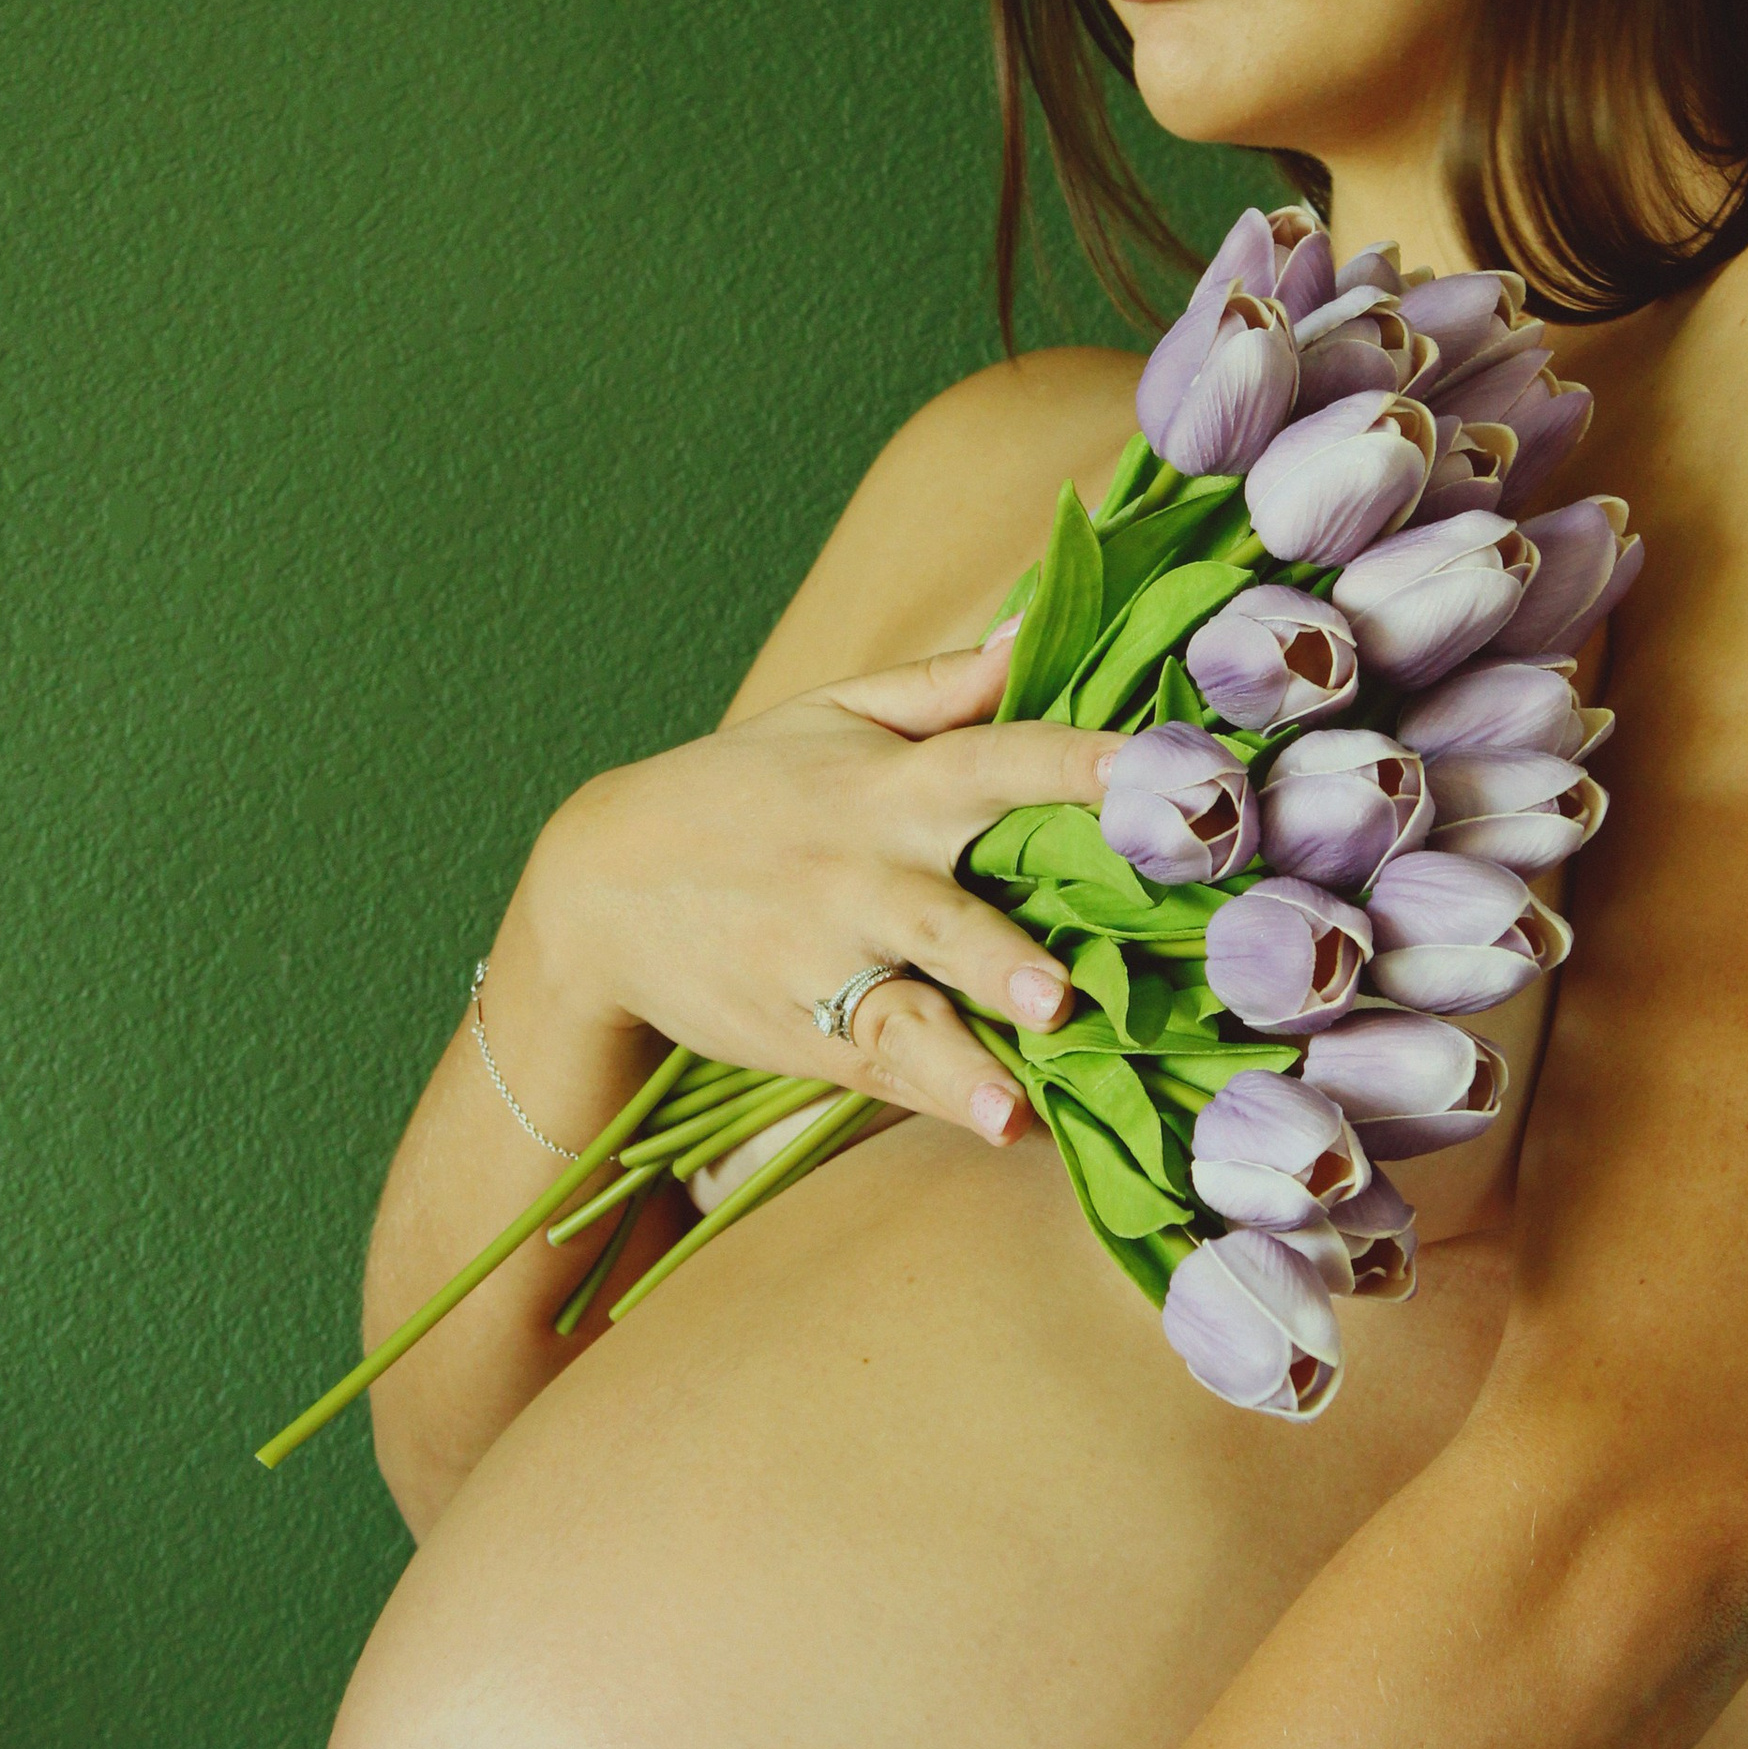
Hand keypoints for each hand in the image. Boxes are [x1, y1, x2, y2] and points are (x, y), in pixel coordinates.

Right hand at [526, 638, 1121, 1142]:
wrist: (598, 887)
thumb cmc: (738, 787)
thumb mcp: (831, 713)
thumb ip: (946, 684)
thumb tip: (1040, 626)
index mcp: (885, 786)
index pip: (992, 762)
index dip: (1071, 763)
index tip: (1148, 767)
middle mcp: (862, 874)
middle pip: (946, 914)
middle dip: (1004, 952)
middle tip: (1064, 990)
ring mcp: (828, 960)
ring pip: (909, 1008)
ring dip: (965, 1047)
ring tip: (1018, 1086)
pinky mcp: (806, 1029)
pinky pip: (882, 1064)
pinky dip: (938, 1093)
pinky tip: (996, 1122)